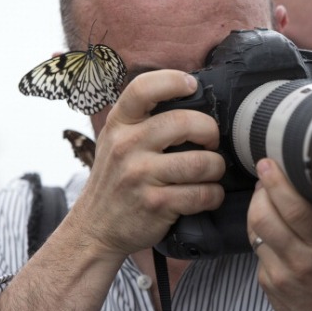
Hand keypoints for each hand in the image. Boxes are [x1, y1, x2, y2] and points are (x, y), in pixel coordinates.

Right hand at [70, 70, 225, 257]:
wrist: (94, 230)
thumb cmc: (116, 181)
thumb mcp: (116, 142)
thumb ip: (143, 121)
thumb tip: (191, 99)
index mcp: (119, 124)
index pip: (144, 88)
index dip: (173, 80)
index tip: (192, 86)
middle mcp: (126, 145)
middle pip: (184, 122)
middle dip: (210, 132)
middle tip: (211, 143)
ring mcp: (139, 175)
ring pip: (201, 162)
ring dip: (216, 168)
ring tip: (211, 172)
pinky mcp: (155, 204)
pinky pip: (202, 194)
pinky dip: (214, 195)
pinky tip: (208, 195)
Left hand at [248, 159, 311, 310]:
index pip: (296, 210)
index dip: (277, 182)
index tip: (269, 163)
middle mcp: (302, 263)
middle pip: (263, 215)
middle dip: (261, 190)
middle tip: (268, 177)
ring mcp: (280, 276)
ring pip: (254, 229)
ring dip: (257, 207)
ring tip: (269, 198)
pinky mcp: (266, 283)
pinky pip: (255, 247)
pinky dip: (261, 230)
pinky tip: (275, 228)